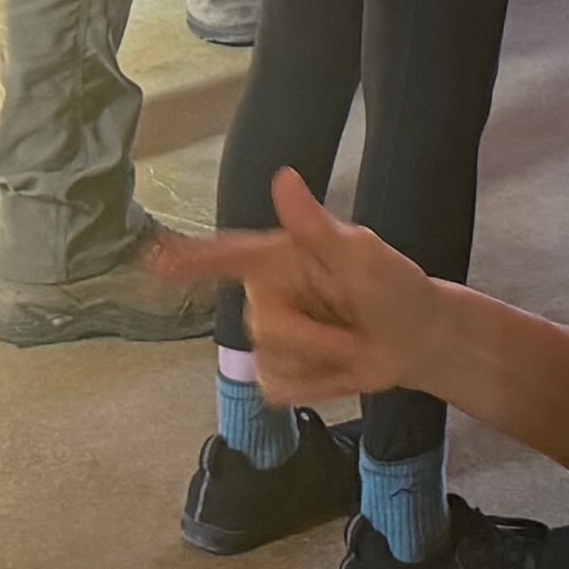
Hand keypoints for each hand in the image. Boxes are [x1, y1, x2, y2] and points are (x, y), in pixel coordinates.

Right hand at [149, 171, 451, 408]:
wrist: (417, 340)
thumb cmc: (394, 286)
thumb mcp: (362, 255)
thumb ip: (316, 226)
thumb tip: (284, 178)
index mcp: (279, 257)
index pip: (225, 256)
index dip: (187, 259)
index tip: (151, 260)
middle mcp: (266, 294)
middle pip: (261, 330)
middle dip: (314, 339)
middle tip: (354, 328)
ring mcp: (271, 334)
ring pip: (268, 364)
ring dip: (318, 365)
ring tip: (349, 346)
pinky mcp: (280, 370)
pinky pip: (276, 390)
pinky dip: (314, 386)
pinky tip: (337, 369)